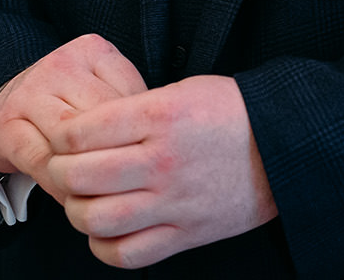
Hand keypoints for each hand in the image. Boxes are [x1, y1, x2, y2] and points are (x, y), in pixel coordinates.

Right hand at [0, 34, 146, 201]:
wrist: (4, 105)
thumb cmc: (69, 104)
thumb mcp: (103, 92)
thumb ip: (129, 109)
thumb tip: (163, 145)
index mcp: (93, 51)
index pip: (130, 95)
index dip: (141, 133)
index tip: (145, 156)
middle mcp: (60, 65)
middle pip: (101, 119)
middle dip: (116, 155)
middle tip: (131, 185)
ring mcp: (29, 92)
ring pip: (71, 142)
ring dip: (88, 175)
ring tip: (103, 195)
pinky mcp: (6, 126)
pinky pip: (42, 161)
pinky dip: (59, 185)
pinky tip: (73, 196)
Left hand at [46, 74, 277, 267]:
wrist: (284, 145)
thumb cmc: (235, 113)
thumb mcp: (184, 90)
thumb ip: (136, 109)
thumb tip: (87, 131)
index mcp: (161, 116)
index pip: (80, 133)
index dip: (61, 135)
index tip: (64, 137)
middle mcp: (162, 160)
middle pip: (80, 176)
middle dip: (59, 171)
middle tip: (63, 167)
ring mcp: (173, 201)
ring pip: (96, 218)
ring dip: (77, 210)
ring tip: (84, 199)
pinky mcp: (186, 233)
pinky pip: (127, 254)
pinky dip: (104, 246)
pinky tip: (106, 230)